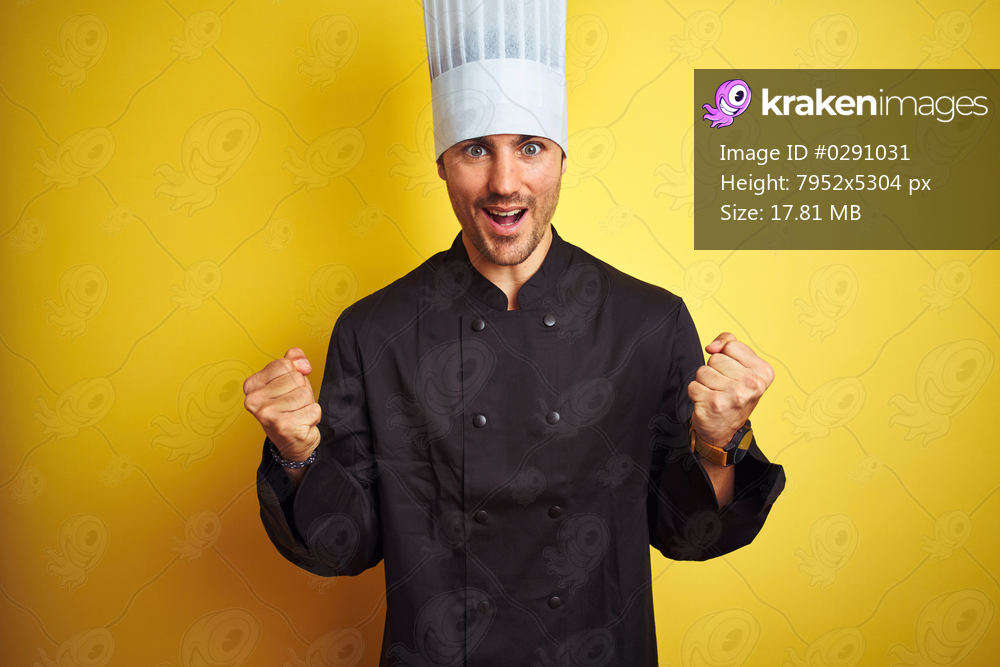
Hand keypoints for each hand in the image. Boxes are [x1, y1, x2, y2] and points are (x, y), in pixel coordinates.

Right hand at [243, 347, 322, 461]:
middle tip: (292, 405)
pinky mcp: (285, 426)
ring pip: (305, 394)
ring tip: (297, 413)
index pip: (284, 364)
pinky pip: (314, 409)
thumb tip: (303, 364)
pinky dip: (313, 416)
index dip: (293, 375)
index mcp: (252, 385)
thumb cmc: (288, 408)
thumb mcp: (288, 379)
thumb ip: (294, 360)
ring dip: (307, 404)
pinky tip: (301, 423)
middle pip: (296, 378)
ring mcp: (268, 414)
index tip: (286, 390)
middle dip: (301, 390)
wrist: (291, 441)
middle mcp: (255, 400)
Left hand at [687, 332, 773, 446]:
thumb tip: (713, 346)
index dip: (726, 355)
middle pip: (716, 358)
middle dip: (715, 370)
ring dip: (705, 382)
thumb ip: (730, 344)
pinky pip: (693, 385)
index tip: (732, 371)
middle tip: (724, 386)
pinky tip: (708, 402)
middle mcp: (752, 383)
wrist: (724, 431)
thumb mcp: (742, 367)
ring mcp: (733, 394)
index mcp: (763, 372)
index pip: (731, 345)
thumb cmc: (733, 395)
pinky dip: (696, 393)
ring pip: (703, 371)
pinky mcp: (714, 404)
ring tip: (716, 394)